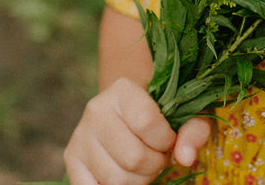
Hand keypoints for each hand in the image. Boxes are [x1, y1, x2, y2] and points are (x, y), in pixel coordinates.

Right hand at [64, 77, 211, 184]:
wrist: (126, 112)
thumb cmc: (159, 112)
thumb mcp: (182, 113)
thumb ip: (193, 130)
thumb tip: (185, 157)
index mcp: (122, 89)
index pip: (147, 121)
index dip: (165, 140)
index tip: (170, 140)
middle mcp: (97, 109)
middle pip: (134, 157)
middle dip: (155, 164)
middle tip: (158, 156)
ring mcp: (80, 135)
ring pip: (117, 179)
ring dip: (139, 180)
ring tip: (143, 165)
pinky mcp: (71, 159)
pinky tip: (126, 175)